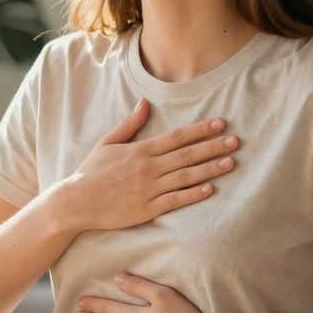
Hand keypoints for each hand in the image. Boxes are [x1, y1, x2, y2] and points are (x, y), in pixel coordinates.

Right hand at [43, 98, 239, 233]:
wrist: (76, 201)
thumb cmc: (91, 172)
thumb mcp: (107, 143)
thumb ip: (129, 124)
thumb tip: (144, 104)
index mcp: (140, 150)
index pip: (177, 136)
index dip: (201, 129)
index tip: (220, 123)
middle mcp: (148, 168)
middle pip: (187, 154)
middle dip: (213, 146)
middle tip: (236, 141)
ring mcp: (149, 189)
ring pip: (186, 176)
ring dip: (210, 169)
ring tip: (231, 162)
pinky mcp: (148, 209)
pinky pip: (175, 200)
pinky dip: (194, 194)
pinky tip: (211, 188)